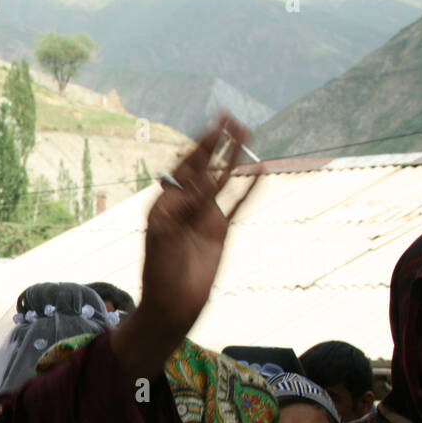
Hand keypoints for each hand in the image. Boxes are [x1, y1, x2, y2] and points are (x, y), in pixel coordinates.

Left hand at [140, 114, 256, 337]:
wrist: (172, 304)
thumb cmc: (159, 272)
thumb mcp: (165, 235)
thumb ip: (184, 206)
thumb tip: (204, 180)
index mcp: (166, 202)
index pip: (184, 167)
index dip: (200, 145)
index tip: (215, 124)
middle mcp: (185, 205)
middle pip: (204, 166)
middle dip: (217, 142)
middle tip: (232, 118)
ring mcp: (204, 216)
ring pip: (223, 180)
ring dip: (233, 157)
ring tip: (246, 132)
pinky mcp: (219, 231)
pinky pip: (238, 204)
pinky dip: (250, 187)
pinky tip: (261, 169)